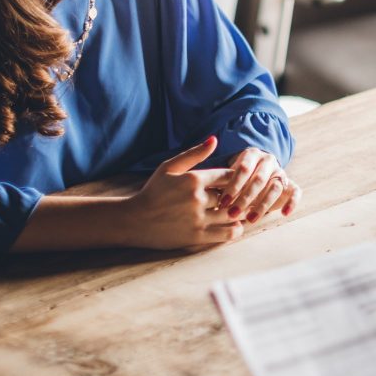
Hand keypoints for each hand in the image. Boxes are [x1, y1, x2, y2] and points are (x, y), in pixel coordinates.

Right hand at [124, 136, 240, 248]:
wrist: (134, 220)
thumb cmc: (153, 191)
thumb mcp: (169, 167)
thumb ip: (194, 154)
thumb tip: (214, 139)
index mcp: (193, 179)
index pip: (229, 176)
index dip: (236, 179)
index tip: (237, 181)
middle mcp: (197, 198)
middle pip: (232, 195)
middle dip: (237, 196)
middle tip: (242, 197)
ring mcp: (198, 219)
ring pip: (232, 214)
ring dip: (238, 212)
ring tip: (239, 210)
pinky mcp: (197, 236)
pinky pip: (227, 234)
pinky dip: (235, 229)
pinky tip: (234, 224)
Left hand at [223, 147, 300, 224]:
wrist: (256, 176)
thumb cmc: (235, 179)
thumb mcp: (227, 176)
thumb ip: (222, 184)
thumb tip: (211, 199)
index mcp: (251, 154)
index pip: (243, 168)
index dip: (233, 186)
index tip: (222, 202)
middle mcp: (268, 161)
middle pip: (259, 179)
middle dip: (245, 198)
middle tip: (233, 213)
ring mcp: (281, 172)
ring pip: (275, 188)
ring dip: (262, 206)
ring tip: (250, 219)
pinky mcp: (291, 185)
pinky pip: (296, 192)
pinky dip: (292, 203)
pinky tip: (284, 214)